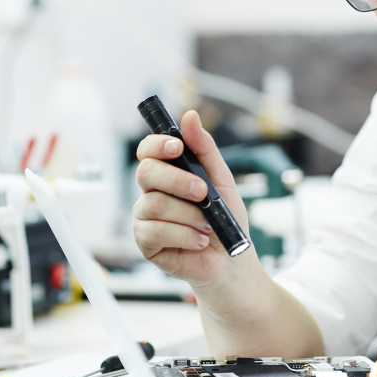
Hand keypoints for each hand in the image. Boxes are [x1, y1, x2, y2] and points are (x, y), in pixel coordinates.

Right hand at [132, 110, 251, 285]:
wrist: (232, 260)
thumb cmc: (225, 219)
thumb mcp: (222, 180)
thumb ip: (205, 149)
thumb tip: (190, 116)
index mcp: (167, 174)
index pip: (148, 150)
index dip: (157, 144)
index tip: (176, 146)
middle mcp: (151, 193)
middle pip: (146, 172)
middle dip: (177, 180)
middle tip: (202, 193)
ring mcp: (145, 218)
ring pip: (154, 204)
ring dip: (188, 215)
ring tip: (207, 225)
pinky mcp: (145, 243)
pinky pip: (156, 232)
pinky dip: (184, 236)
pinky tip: (199, 241)